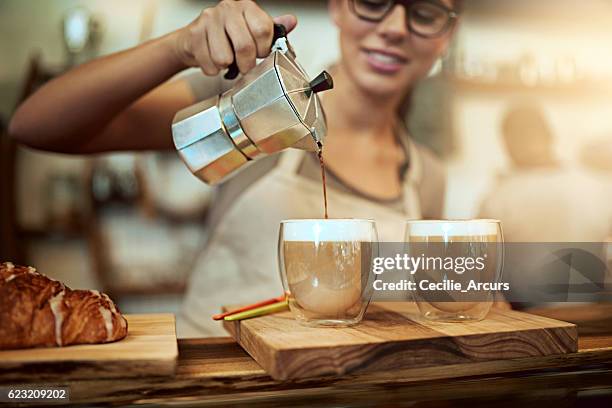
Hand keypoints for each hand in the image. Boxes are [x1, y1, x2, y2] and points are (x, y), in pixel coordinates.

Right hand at [174, 0, 296, 75]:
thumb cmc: (227, 36)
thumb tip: (292, 21)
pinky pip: (209, 64)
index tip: (260, 54)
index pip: (263, 30)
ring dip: (227, 66)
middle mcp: (228, 9)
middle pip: (245, 46)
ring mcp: (209, 20)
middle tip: (244, 65)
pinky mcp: (194, 34)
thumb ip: (271, 29)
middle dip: (246, 64)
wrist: (195, 39)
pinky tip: (212, 60)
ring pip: (224, 58)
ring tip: (226, 59)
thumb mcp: (252, 30)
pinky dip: (213, 70)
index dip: (263, 49)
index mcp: (246, 7)